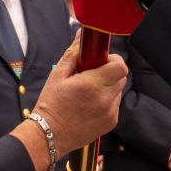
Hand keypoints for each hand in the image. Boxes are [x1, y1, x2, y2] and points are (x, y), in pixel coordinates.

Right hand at [31, 40, 127, 154]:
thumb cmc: (51, 104)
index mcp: (91, 85)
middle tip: (92, 74)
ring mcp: (110, 113)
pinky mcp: (111, 123)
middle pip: (121, 76)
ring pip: (118, 90)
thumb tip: (81, 35)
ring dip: (108, 86)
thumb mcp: (57, 75)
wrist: (49, 135)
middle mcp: (104, 99)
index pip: (120, 65)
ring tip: (88, 92)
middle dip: (110, 72)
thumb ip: (73, 54)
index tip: (101, 61)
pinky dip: (106, 101)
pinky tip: (89, 104)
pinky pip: (115, 104)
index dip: (113, 59)